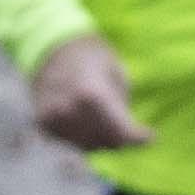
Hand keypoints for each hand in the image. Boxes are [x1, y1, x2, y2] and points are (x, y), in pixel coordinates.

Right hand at [30, 32, 153, 153]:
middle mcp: (69, 110)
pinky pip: (73, 142)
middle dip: (120, 135)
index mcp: (91, 95)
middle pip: (108, 142)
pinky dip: (83, 136)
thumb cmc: (93, 58)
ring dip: (101, 137)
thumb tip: (127, 136)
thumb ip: (122, 107)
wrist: (53, 48)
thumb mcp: (118, 74)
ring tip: (99, 113)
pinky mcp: (43, 125)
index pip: (123, 134)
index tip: (151, 136)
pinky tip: (83, 117)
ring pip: (91, 146)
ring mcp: (53, 119)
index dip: (139, 137)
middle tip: (122, 117)